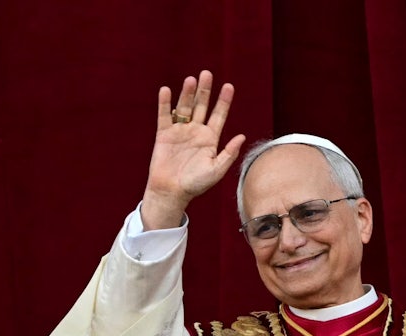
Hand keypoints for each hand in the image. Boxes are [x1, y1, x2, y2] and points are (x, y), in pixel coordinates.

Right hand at [141, 70, 245, 229]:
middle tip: (207, 74)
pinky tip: (166, 90)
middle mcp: (196, 132)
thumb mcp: (216, 170)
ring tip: (191, 80)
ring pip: (184, 107)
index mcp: (210, 139)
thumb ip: (229, 154)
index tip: (229, 86)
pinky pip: (164, 115)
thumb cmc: (196, 184)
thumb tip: (242, 136)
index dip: (224, 101)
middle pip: (201, 106)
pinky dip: (164, 103)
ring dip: (187, 93)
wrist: (171, 192)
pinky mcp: (164, 134)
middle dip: (205, 90)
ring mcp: (180, 131)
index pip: (219, 115)